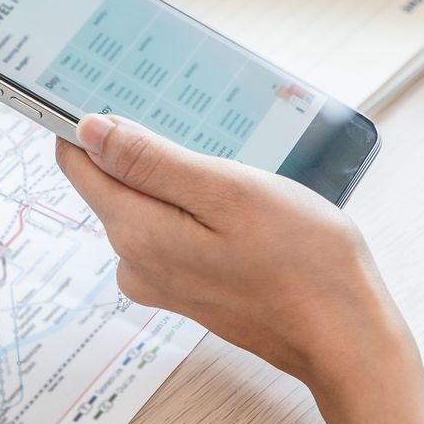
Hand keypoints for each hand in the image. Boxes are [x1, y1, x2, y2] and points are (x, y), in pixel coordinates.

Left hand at [55, 114, 413, 393]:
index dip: (89, 121)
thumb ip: (152, 162)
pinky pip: (172, 227)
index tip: (112, 87)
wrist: (344, 336)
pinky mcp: (188, 287)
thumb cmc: (302, 262)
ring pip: (146, 204)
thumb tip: (90, 132)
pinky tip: (233, 195)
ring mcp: (161, 279)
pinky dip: (192, 203)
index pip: (79, 162)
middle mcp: (136, 261)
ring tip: (222, 151)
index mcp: (136, 231)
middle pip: (111, 181)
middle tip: (189, 112)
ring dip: (172, 173)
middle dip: (139, 143)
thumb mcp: (228, 191)